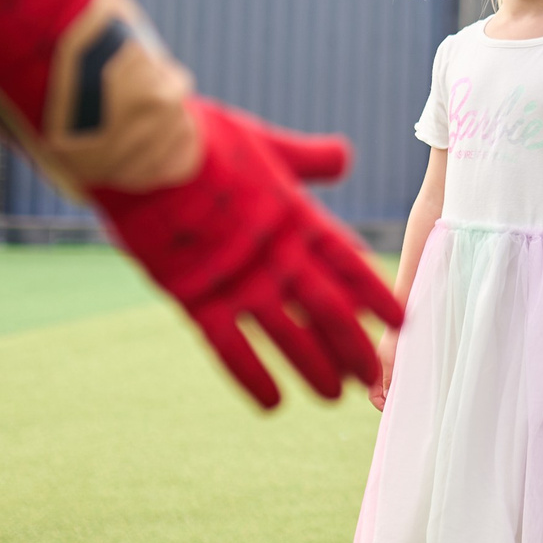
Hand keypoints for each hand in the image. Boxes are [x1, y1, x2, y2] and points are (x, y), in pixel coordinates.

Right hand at [91, 100, 401, 409]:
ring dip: (315, 369)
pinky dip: (253, 378)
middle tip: (373, 376)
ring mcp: (238, 281)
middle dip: (353, 346)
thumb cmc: (202, 139)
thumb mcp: (265, 143)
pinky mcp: (197, 300)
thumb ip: (307, 159)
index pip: (348, 264)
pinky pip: (231, 350)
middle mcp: (276, 256)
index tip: (400, 321)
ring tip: (334, 397)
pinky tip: (273, 404)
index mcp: (295, 218)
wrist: (143, 151)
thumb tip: (343, 158)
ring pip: (289, 337)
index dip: (376, 295)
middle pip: (328, 311)